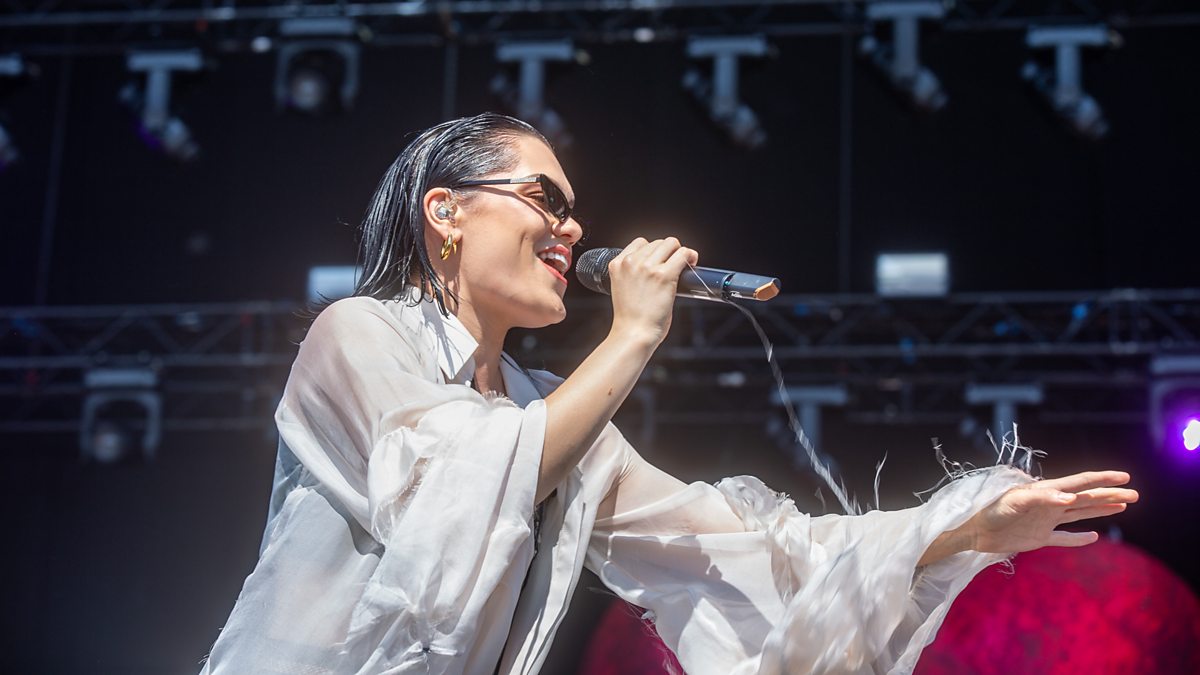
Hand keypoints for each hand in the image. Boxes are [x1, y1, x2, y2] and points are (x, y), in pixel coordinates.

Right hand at [607, 237, 698, 347]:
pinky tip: (692, 262)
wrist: (633, 333)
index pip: (640, 243)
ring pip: (671, 243)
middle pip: (657, 242)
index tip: (660, 261)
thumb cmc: (630, 318)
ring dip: (680, 252)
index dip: (653, 251)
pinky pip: (683, 254)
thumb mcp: (622, 288)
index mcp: (617, 264)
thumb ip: (632, 274)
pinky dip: (690, 256)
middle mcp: (631, 262)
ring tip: (684, 263)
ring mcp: (648, 268)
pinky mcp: (664, 275)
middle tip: (674, 265)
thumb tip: (654, 267)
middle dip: (668, 253)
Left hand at [967, 470, 1137, 553]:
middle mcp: (1048, 504)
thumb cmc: (988, 510)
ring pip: (1079, 514)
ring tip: (1122, 505)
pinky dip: (1078, 539)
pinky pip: (1063, 538)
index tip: (1124, 476)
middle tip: (1134, 494)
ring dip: (1100, 510)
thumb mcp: (1014, 501)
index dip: (1102, 479)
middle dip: (1109, 495)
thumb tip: (1070, 498)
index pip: (1079, 483)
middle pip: (1086, 498)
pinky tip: (1093, 537)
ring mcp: (1044, 521)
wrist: (971, 530)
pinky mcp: (1037, 538)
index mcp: (1045, 491)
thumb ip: (1041, 497)